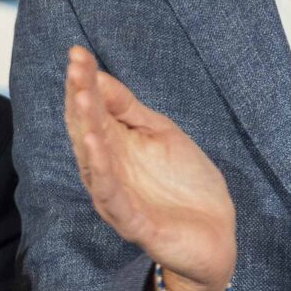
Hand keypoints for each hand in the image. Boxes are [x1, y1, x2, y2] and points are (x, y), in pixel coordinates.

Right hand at [63, 47, 234, 290]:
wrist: (215, 238)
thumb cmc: (185, 186)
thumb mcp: (162, 135)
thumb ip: (130, 110)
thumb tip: (99, 76)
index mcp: (115, 149)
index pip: (92, 112)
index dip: (84, 83)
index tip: (78, 53)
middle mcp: (108, 172)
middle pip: (87, 132)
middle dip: (80, 98)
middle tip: (75, 66)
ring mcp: (118, 199)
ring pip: (95, 163)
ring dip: (87, 129)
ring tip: (81, 97)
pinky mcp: (135, 223)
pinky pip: (113, 197)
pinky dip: (103, 172)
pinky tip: (96, 146)